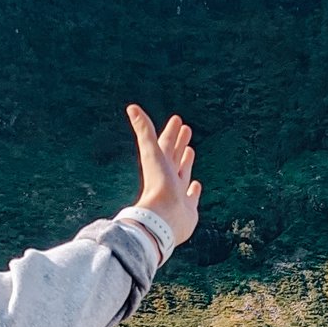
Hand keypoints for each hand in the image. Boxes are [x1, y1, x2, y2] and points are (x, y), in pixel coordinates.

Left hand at [127, 106, 200, 249]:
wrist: (162, 219)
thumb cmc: (157, 186)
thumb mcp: (150, 153)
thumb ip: (143, 130)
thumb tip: (131, 107)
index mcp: (159, 166)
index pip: (165, 144)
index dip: (171, 132)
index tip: (177, 120)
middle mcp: (168, 178)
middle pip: (173, 156)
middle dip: (179, 142)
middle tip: (186, 128)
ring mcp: (177, 193)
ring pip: (182, 173)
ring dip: (185, 162)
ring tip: (189, 150)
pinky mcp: (187, 208)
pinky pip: (191, 196)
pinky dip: (194, 190)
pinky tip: (196, 185)